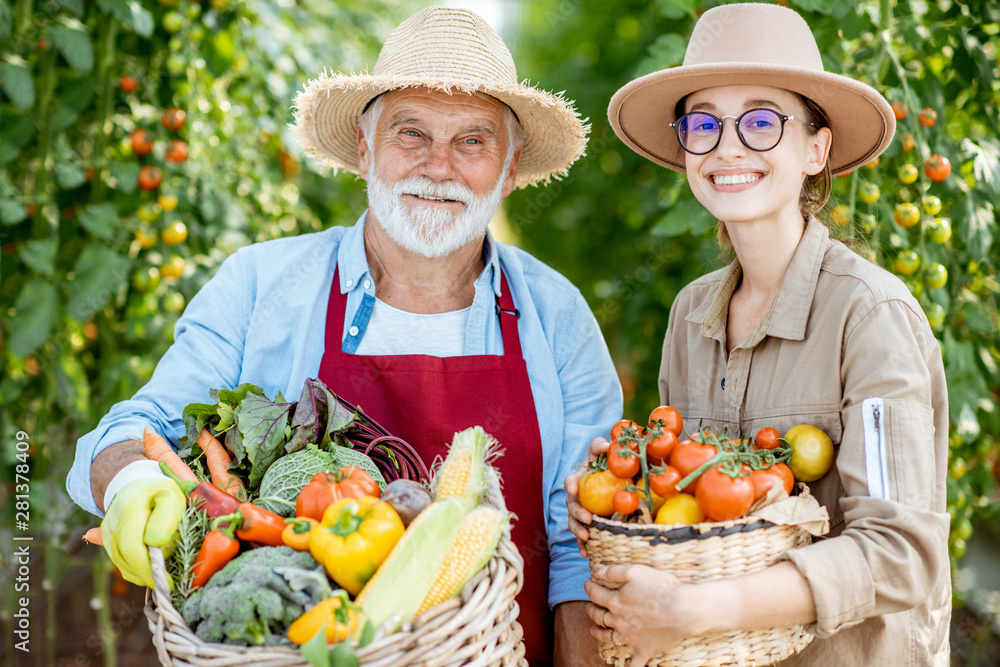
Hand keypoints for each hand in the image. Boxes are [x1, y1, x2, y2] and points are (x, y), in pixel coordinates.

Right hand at [100, 477, 185, 587]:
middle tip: (168, 581)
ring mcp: (108, 537)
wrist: (136, 486)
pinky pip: (124, 565)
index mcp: (129, 513)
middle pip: (126, 561)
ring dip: (144, 573)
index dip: (147, 568)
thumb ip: (165, 518)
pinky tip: (151, 567)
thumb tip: (154, 543)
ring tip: (163, 568)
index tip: (166, 582)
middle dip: (148, 575)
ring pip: (124, 566)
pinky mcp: (109, 545)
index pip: (132, 547)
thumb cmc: (160, 493)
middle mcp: (112, 527)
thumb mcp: (171, 498)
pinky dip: (138, 570)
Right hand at [564, 436, 609, 556]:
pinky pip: (583, 537)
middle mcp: (578, 497)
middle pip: (572, 505)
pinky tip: (586, 554)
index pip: (571, 480)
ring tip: (586, 537)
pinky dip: (582, 545)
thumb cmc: (608, 466)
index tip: (573, 488)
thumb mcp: (604, 454)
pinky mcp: (588, 525)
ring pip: (574, 522)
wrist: (618, 481)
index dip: (570, 484)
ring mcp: (582, 512)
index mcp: (580, 480)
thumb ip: (602, 447)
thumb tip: (607, 446)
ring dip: (578, 530)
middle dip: (577, 513)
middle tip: (588, 518)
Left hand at [584, 564, 696, 666]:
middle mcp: (619, 621)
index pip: (596, 594)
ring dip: (598, 634)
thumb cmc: (662, 588)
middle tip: (589, 605)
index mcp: (616, 602)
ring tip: (593, 630)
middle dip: (591, 610)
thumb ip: (614, 571)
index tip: (587, 584)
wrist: (684, 610)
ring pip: (608, 638)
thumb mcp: (636, 571)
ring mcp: (631, 638)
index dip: (589, 588)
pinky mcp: (644, 649)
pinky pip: (633, 664)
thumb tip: (598, 572)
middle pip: (599, 616)